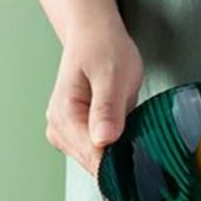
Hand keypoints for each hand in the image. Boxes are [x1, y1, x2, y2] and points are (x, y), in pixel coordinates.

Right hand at [45, 20, 142, 172]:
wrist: (93, 35)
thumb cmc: (103, 48)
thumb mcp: (112, 75)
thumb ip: (107, 109)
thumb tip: (104, 140)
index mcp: (65, 117)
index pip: (94, 159)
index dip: (120, 161)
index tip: (140, 153)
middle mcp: (59, 130)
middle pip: (95, 165)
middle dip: (120, 156)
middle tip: (136, 129)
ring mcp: (65, 135)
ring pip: (98, 162)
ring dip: (117, 151)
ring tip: (126, 121)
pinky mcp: (75, 136)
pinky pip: (98, 154)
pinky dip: (113, 147)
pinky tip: (120, 128)